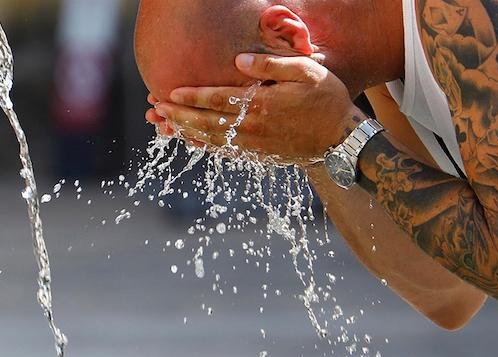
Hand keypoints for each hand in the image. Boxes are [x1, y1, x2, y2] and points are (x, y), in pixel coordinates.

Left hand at [148, 53, 366, 164]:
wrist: (341, 141)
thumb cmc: (327, 100)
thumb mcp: (307, 73)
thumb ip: (271, 66)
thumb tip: (238, 60)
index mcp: (263, 105)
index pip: (218, 100)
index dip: (192, 97)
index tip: (170, 93)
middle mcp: (254, 128)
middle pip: (207, 122)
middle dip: (179, 116)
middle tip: (156, 109)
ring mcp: (254, 146)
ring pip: (211, 140)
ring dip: (185, 132)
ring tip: (163, 125)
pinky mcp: (257, 156)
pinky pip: (224, 152)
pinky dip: (203, 146)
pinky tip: (190, 140)